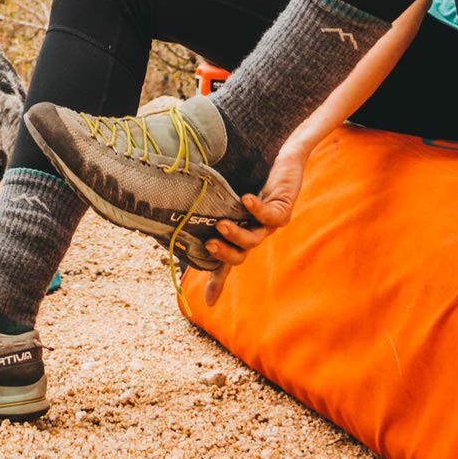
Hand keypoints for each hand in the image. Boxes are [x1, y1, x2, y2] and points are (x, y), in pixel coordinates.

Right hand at [200, 140, 309, 304]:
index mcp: (239, 233)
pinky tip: (246, 200)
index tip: (208, 302)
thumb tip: (175, 196)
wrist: (280, 156)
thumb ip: (208, 202)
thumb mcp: (225, 194)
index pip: (226, 261)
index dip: (217, 282)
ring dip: (236, 235)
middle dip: (224, 253)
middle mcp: (253, 232)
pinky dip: (256, 209)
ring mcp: (268, 224)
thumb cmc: (250, 174)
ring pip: (253, 239)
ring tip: (221, 223)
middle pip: (239, 255)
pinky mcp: (282, 210)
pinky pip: (269, 216)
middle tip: (210, 243)